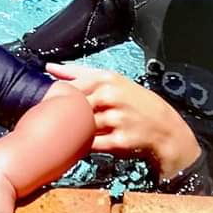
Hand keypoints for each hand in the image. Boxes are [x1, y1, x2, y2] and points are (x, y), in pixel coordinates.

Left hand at [46, 63, 200, 178]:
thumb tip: (50, 68)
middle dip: (63, 113)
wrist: (163, 127)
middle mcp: (110, 96)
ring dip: (75, 130)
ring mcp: (115, 119)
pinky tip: (85, 141)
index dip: (57, 93)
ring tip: (75, 130)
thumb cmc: (133, 101)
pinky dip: (84, 144)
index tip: (50, 99)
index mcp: (106, 78)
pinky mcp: (117, 141)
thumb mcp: (112, 80)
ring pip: (80, 126)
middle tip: (59, 118)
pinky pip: (90, 144)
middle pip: (72, 105)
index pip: (70, 84)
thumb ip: (80, 73)